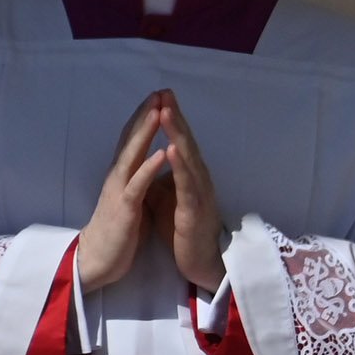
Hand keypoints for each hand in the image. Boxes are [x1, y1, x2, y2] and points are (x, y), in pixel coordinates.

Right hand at [75, 94, 173, 292]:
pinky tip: (160, 154)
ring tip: (159, 111)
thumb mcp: (129, 197)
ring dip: (145, 133)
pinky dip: (148, 168)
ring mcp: (119, 191)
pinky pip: (137, 185)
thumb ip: (135, 177)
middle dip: (145, 115)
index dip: (144, 117)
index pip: (132, 140)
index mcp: (122, 175)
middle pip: (131, 139)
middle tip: (159, 91)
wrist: (97, 259)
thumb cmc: (117, 230)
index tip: (159, 97)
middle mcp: (118, 177)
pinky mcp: (124, 209)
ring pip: (132, 155)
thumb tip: (145, 161)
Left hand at [156, 93, 229, 292]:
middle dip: (174, 116)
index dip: (171, 118)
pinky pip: (187, 184)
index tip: (160, 94)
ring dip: (176, 134)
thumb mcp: (169, 197)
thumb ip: (165, 176)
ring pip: (188, 157)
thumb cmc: (184, 230)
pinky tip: (172, 149)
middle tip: (164, 91)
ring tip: (165, 112)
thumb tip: (153, 157)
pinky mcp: (195, 210)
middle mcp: (198, 178)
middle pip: (186, 141)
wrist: (202, 263)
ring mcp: (199, 193)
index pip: (180, 140)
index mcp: (190, 174)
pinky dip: (179, 165)